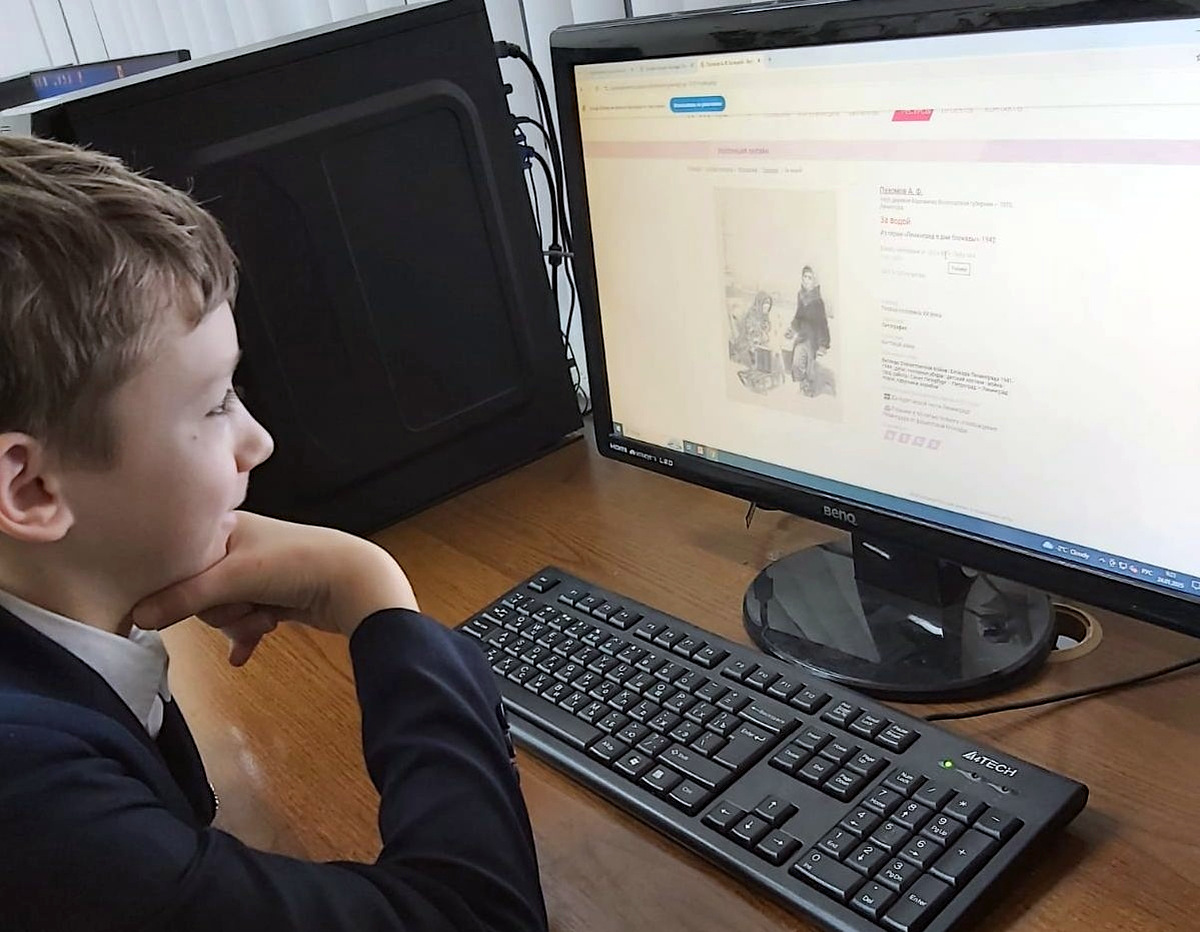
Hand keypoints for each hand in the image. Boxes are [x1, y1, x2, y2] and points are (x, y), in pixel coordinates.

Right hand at [131, 512, 418, 665]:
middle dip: (222, 610)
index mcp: (223, 525)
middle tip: (245, 607)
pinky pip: (243, 621)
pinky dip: (246, 635)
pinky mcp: (272, 595)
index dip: (182, 588)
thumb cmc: (300, 563)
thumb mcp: (234, 578)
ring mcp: (256, 572)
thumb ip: (183, 598)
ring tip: (264, 620)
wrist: (356, 584)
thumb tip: (137, 615)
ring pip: (223, 610)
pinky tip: (245, 653)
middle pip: (199, 592)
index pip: (178, 560)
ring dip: (240, 622)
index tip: (187, 603)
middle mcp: (237, 544)